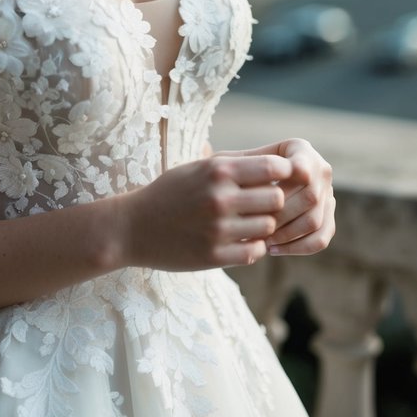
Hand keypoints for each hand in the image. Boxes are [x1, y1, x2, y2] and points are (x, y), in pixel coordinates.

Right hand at [122, 153, 292, 271]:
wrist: (133, 227)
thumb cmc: (171, 191)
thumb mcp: (199, 167)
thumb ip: (237, 162)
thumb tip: (281, 159)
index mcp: (217, 171)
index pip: (273, 168)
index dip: (282, 173)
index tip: (277, 179)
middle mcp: (220, 198)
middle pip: (277, 199)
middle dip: (272, 201)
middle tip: (261, 204)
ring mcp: (218, 230)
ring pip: (268, 227)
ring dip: (262, 225)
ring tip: (246, 222)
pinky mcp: (215, 257)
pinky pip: (255, 251)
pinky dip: (252, 246)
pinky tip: (238, 239)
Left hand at [237, 139, 335, 256]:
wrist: (248, 181)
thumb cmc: (237, 172)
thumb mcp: (239, 164)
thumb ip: (247, 167)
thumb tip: (251, 183)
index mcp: (301, 149)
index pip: (300, 169)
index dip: (283, 187)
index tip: (256, 201)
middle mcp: (320, 169)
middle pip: (309, 197)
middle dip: (281, 215)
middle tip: (256, 228)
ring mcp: (328, 194)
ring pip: (314, 220)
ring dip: (287, 234)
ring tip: (263, 241)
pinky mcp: (328, 218)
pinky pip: (320, 239)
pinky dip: (297, 247)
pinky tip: (274, 250)